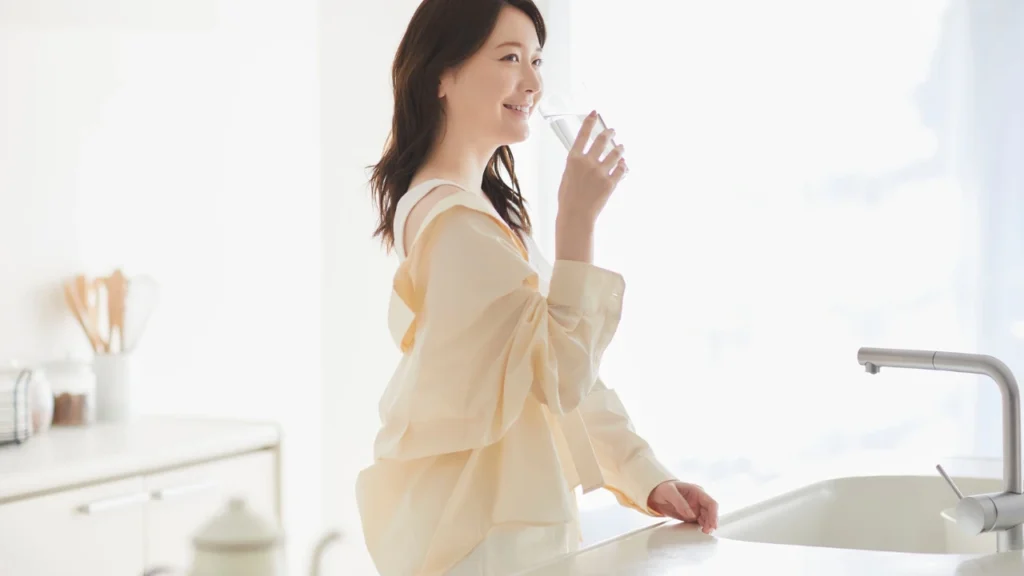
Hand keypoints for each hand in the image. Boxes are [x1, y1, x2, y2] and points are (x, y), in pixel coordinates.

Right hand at [555, 111, 627, 227]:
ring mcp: (600, 172)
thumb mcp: (567, 176)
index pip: (582, 135)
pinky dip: (622, 165)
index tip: (595, 113)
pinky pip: (621, 169)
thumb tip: (588, 158)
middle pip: (601, 140)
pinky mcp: (610, 182)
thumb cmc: (568, 198)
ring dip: (619, 148)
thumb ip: (577, 165)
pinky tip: (623, 164)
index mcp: (573, 159)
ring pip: (615, 153)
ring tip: (620, 147)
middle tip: (612, 131)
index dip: (589, 122)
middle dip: (609, 133)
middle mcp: (587, 162)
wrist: (575, 215)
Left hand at [647, 481, 718, 533]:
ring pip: (706, 519)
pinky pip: (699, 523)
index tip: (713, 524)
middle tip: (706, 532)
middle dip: (711, 522)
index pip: (711, 503)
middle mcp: (699, 500)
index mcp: (697, 491)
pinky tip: (699, 532)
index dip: (714, 514)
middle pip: (711, 513)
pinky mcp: (691, 516)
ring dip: (707, 526)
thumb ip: (680, 503)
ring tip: (703, 533)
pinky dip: (700, 528)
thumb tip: (691, 515)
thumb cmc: (662, 488)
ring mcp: (696, 508)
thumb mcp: (669, 492)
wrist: (655, 494)